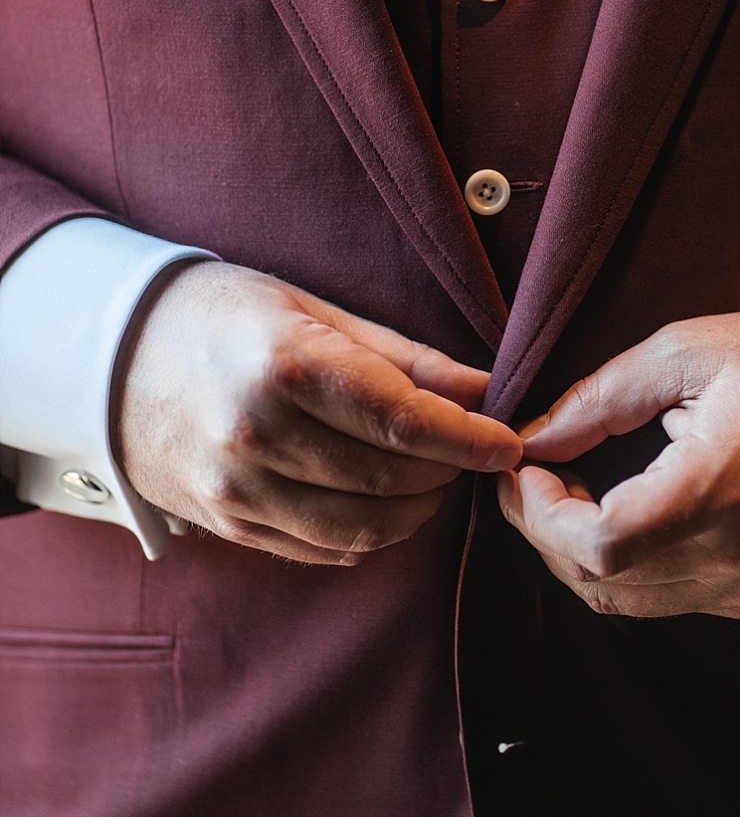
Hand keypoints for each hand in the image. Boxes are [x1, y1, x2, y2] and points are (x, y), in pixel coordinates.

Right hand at [118, 261, 521, 563]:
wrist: (109, 354)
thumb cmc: (227, 317)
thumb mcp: (318, 313)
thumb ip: (407, 359)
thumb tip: (487, 390)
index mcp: (288, 369)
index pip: (405, 423)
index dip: (470, 440)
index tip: (509, 443)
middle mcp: (257, 435)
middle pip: (389, 480)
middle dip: (448, 473)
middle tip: (471, 452)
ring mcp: (234, 489)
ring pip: (360, 528)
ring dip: (415, 512)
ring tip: (433, 480)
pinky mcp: (224, 524)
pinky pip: (318, 549)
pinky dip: (368, 535)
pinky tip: (384, 504)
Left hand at [496, 308, 739, 618]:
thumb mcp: (685, 351)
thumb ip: (599, 398)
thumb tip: (531, 439)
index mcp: (719, 487)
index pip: (600, 545)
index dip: (543, 516)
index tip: (528, 468)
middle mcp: (734, 553)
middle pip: (598, 579)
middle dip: (546, 529)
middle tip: (538, 471)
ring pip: (621, 599)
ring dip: (578, 550)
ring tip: (575, 488)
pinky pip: (659, 598)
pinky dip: (622, 563)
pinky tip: (621, 510)